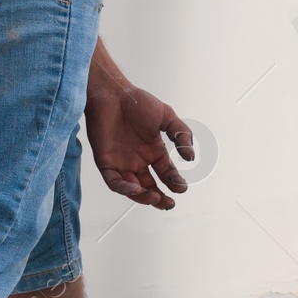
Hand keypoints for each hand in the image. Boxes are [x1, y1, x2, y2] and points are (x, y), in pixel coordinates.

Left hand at [85, 72, 192, 209]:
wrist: (113, 94)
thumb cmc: (137, 102)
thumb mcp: (167, 116)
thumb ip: (181, 134)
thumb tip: (190, 156)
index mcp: (153, 151)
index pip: (166, 174)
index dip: (174, 182)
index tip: (181, 187)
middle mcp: (138, 160)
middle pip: (150, 186)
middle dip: (160, 198)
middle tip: (169, 204)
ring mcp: (122, 162)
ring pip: (133, 189)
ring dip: (144, 197)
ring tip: (155, 197)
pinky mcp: (106, 162)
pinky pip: (115, 182)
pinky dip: (124, 188)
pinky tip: (136, 188)